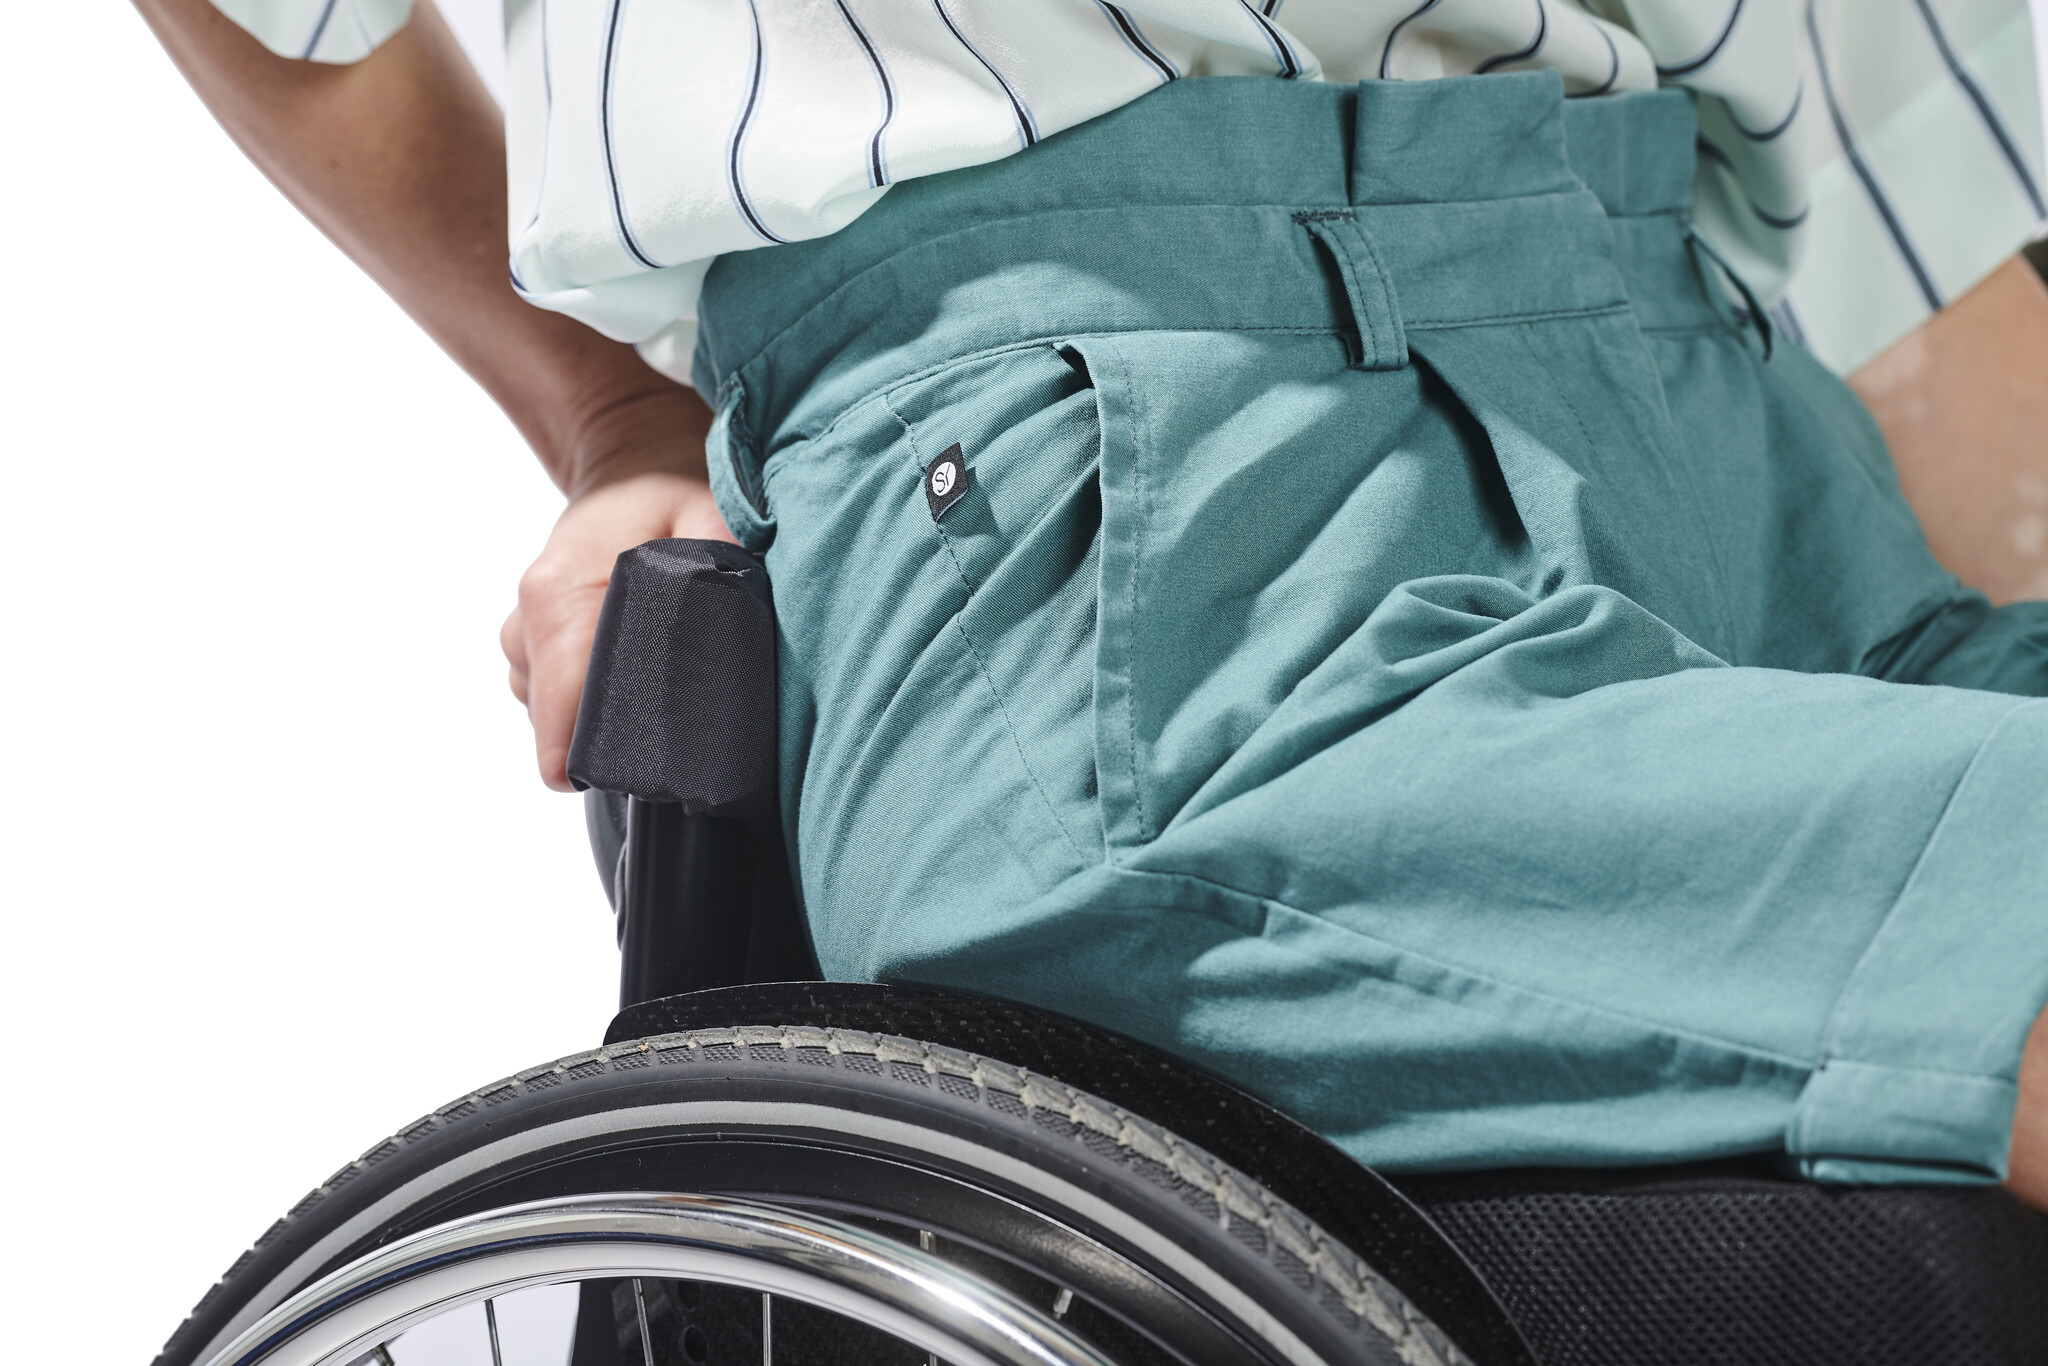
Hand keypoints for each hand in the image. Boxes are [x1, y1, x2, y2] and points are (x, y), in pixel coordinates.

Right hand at [502, 470, 734, 789]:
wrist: (629, 455)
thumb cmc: (672, 487)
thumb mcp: (711, 514)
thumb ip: (717, 567)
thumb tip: (729, 622)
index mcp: (559, 598)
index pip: (561, 719)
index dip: (607, 757)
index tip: (654, 764)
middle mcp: (527, 621)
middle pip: (558, 726)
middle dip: (615, 736)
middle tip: (678, 721)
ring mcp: (520, 633)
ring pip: (554, 714)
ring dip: (602, 711)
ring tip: (658, 680)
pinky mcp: (527, 640)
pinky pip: (553, 694)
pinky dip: (591, 694)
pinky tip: (632, 667)